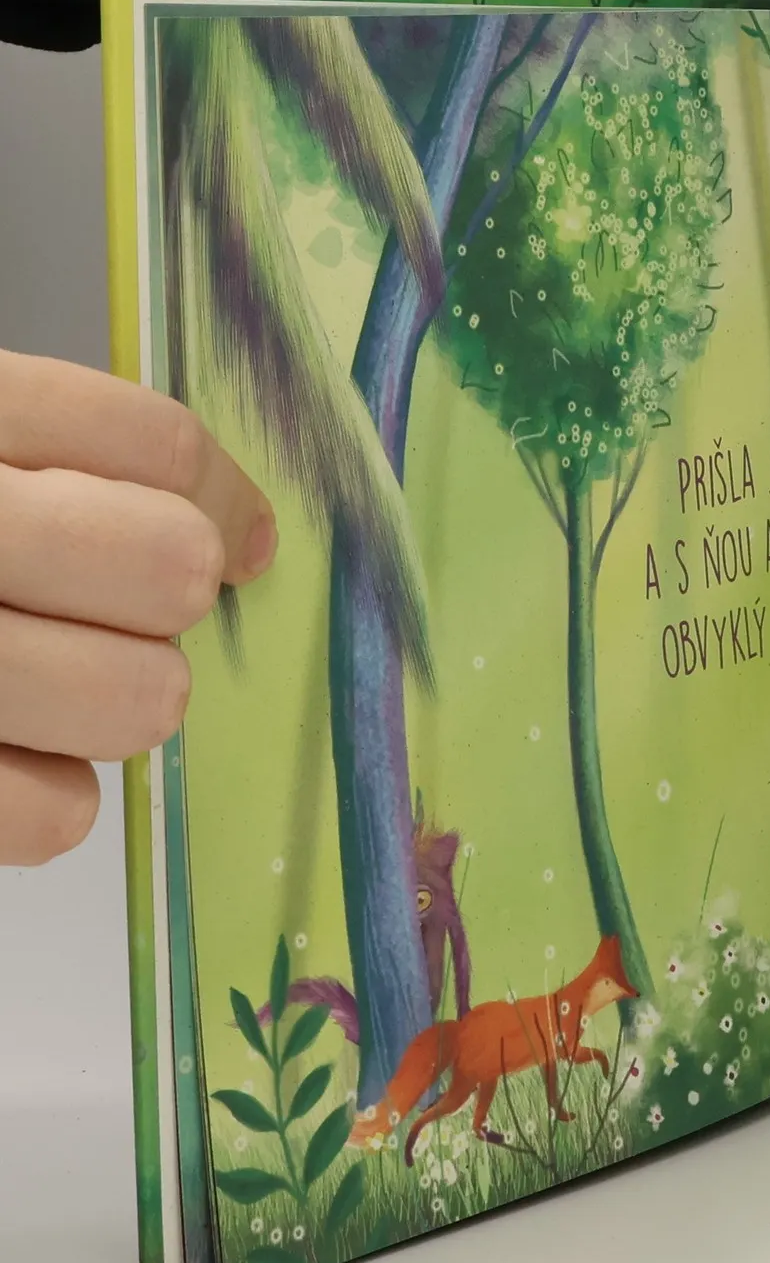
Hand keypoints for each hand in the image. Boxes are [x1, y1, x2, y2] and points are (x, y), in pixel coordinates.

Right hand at [0, 352, 275, 864]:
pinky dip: (44, 796)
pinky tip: (6, 750)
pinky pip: (55, 816)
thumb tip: (251, 538)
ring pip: (140, 699)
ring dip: (116, 697)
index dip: (223, 501)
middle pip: (170, 566)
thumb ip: (76, 459)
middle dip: (166, 596)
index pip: (157, 446)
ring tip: (49, 678)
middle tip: (114, 606)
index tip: (238, 539)